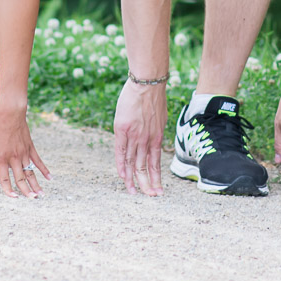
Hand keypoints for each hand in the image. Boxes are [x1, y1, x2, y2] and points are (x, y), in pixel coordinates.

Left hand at [0, 107, 50, 197]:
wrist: (9, 114)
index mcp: (1, 158)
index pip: (5, 179)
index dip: (9, 190)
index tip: (13, 197)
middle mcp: (13, 158)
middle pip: (21, 179)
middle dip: (26, 191)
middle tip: (32, 200)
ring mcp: (23, 153)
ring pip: (31, 173)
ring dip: (36, 184)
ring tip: (41, 195)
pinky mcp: (30, 147)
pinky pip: (38, 161)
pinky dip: (44, 170)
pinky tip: (50, 178)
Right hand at [113, 79, 166, 196]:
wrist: (148, 83)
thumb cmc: (154, 97)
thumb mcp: (160, 117)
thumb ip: (155, 130)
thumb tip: (152, 137)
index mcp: (156, 138)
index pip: (156, 163)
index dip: (156, 178)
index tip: (158, 190)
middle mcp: (146, 140)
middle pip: (146, 167)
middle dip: (148, 184)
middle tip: (149, 197)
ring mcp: (135, 136)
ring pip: (133, 162)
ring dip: (134, 180)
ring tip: (134, 193)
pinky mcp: (123, 130)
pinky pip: (121, 152)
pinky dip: (121, 165)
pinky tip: (122, 177)